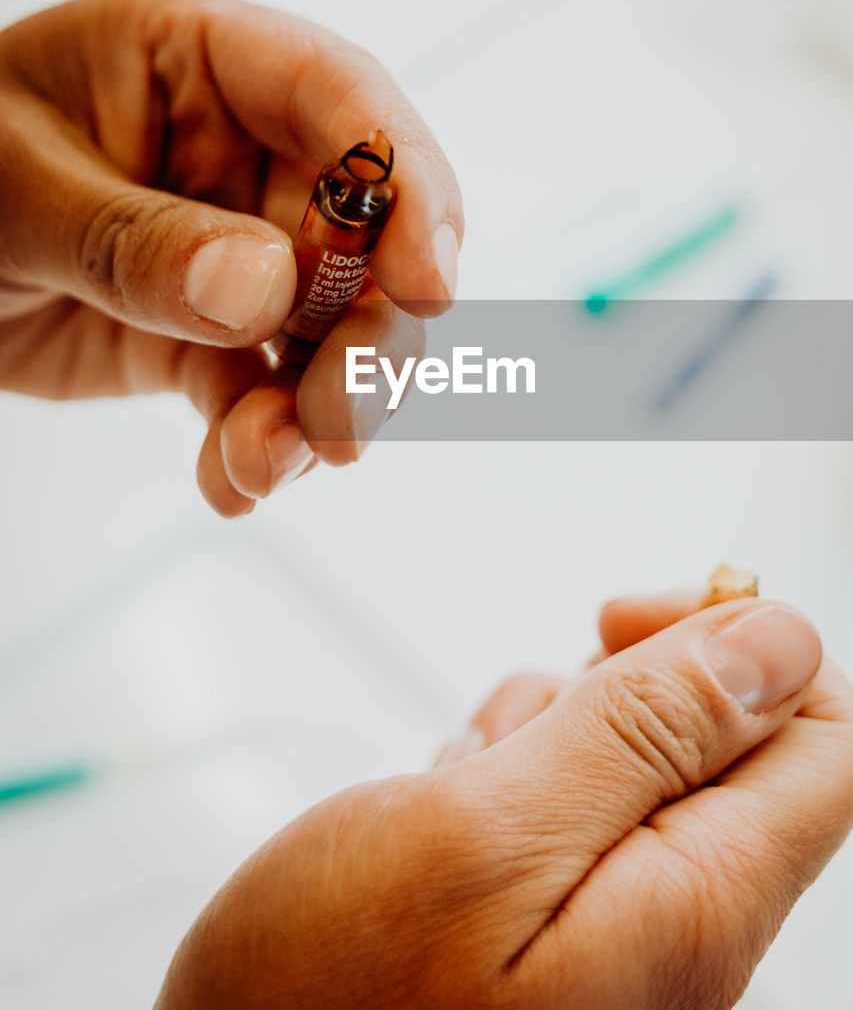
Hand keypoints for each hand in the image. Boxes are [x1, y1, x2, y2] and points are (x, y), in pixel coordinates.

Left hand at [0, 0, 462, 513]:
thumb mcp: (16, 187)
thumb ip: (136, 239)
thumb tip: (267, 289)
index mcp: (202, 63)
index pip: (340, 99)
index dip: (407, 184)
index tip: (430, 283)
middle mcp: (244, 156)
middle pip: (367, 235)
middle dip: (371, 332)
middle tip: (344, 414)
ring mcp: (236, 252)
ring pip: (333, 330)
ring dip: (323, 406)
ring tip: (267, 461)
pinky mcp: (210, 337)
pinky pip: (262, 395)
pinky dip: (261, 447)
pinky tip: (234, 481)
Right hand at [154, 593, 852, 1008]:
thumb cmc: (331, 996)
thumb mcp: (484, 833)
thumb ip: (644, 733)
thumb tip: (779, 640)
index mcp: (695, 903)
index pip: (822, 735)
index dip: (746, 648)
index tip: (629, 626)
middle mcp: (678, 919)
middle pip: (725, 734)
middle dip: (620, 687)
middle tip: (530, 724)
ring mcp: (615, 920)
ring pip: (634, 750)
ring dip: (548, 727)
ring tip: (463, 786)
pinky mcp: (555, 914)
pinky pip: (571, 792)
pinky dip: (508, 766)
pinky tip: (446, 810)